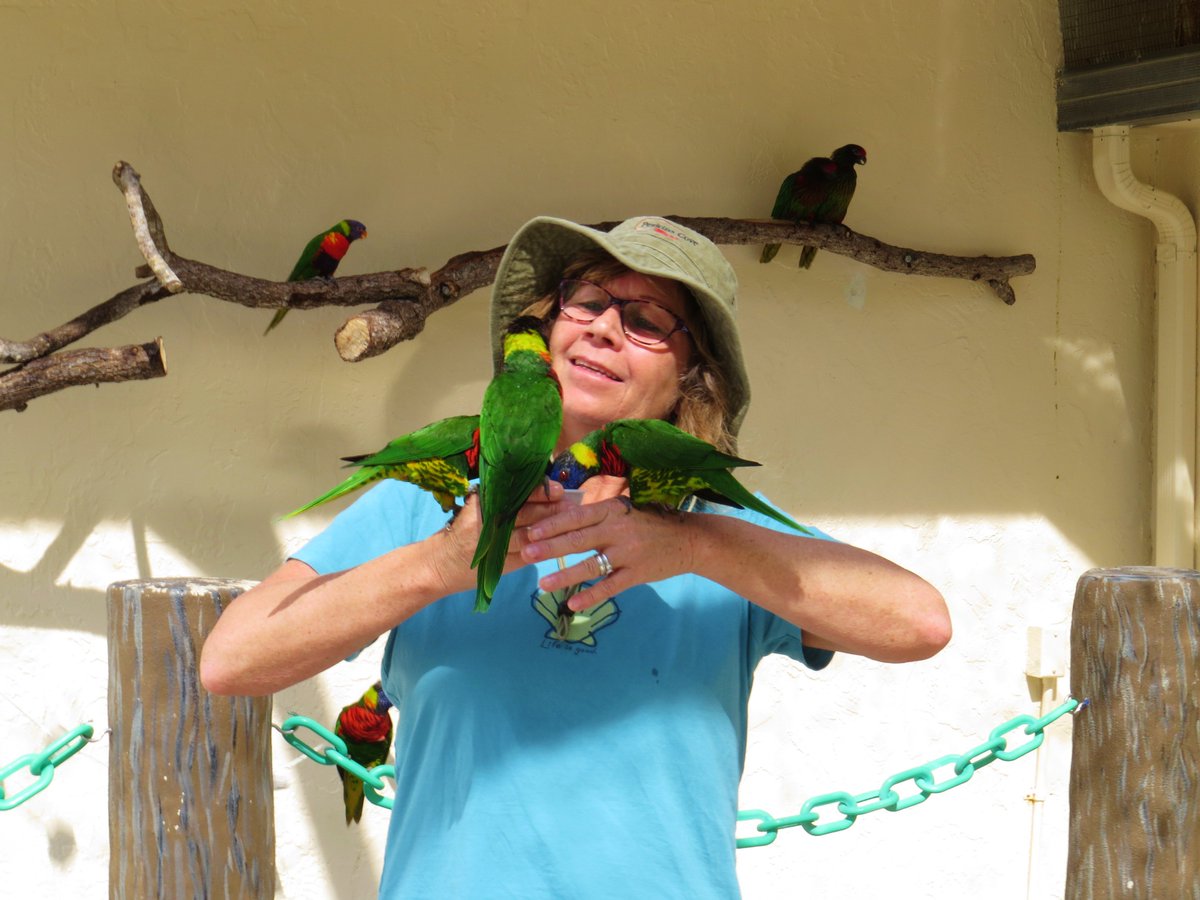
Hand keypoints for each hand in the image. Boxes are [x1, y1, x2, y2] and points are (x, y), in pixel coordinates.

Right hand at [427, 480, 572, 595]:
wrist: (437, 564)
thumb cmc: (461, 533)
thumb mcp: (476, 511)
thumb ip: (502, 502)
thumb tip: (539, 492)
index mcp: (483, 504)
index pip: (516, 494)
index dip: (540, 491)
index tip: (559, 489)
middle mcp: (487, 521)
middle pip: (526, 512)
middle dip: (552, 509)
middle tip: (573, 505)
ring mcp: (492, 544)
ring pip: (528, 535)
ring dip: (551, 529)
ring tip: (571, 525)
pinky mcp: (497, 563)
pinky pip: (525, 556)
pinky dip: (541, 550)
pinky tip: (556, 546)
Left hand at [521, 487, 697, 611]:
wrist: (690, 539)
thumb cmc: (652, 522)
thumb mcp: (626, 510)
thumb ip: (600, 514)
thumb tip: (563, 517)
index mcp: (613, 509)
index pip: (577, 516)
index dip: (553, 524)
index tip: (531, 530)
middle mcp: (618, 529)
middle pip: (578, 539)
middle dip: (549, 547)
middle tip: (526, 553)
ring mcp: (628, 553)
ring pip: (591, 565)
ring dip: (565, 575)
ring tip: (543, 584)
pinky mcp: (638, 574)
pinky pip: (610, 586)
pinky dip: (591, 595)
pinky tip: (573, 604)